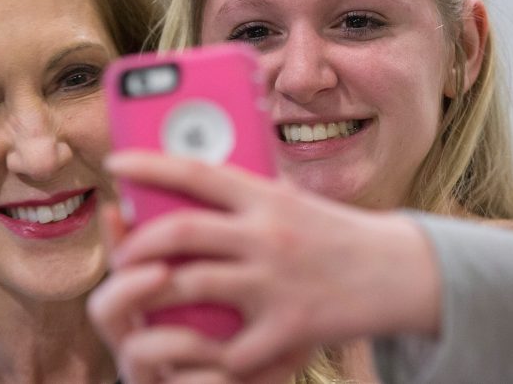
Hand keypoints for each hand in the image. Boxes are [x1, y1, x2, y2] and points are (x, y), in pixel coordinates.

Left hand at [88, 151, 440, 379]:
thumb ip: (247, 193)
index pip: (197, 170)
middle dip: (138, 243)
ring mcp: (276, 282)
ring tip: (140, 293)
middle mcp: (268, 234)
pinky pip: (228, 346)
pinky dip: (202, 351)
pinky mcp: (288, 328)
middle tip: (121, 252)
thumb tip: (195, 180)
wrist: (397, 272)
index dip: (148, 163)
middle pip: (182, 231)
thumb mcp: (292, 200)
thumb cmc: (335, 232)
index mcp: (267, 197)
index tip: (115, 162)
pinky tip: (189, 347)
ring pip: (191, 285)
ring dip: (153, 292)